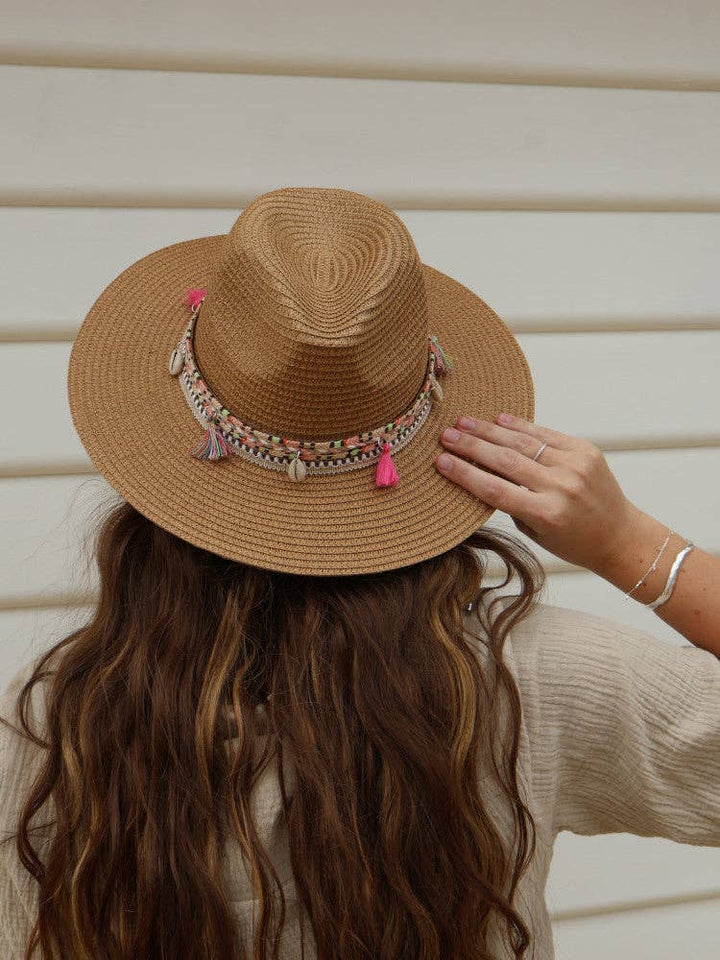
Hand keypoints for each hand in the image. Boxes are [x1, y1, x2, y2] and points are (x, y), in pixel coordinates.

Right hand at [435, 412, 640, 575]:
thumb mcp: (536, 532)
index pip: (494, 489)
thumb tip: (483, 471)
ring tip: (464, 423)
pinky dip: (521, 426)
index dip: (464, 474)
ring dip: (489, 431)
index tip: (441, 462)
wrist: (620, 536)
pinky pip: (546, 434)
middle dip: (471, 446)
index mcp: (546, 514)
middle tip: (446, 436)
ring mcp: (575, 466)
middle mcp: (561, 487)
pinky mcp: (585, 451)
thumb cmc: (574, 541)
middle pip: (505, 461)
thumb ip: (512, 503)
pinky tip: (498, 420)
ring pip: (523, 442)